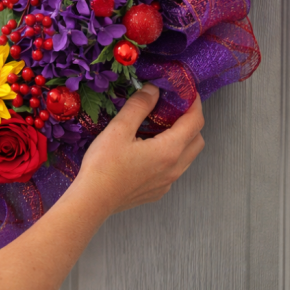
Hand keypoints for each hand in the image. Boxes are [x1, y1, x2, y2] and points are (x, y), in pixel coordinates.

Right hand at [73, 85, 204, 219]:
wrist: (93, 200)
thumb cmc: (104, 165)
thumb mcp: (119, 128)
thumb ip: (139, 106)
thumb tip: (153, 89)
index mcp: (169, 150)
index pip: (195, 122)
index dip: (195, 104)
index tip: (188, 93)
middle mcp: (174, 168)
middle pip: (197, 140)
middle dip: (192, 122)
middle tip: (175, 109)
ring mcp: (167, 183)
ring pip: (187, 157)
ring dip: (182, 140)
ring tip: (161, 128)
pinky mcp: (157, 191)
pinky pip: (174, 170)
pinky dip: (171, 156)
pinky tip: (149, 151)